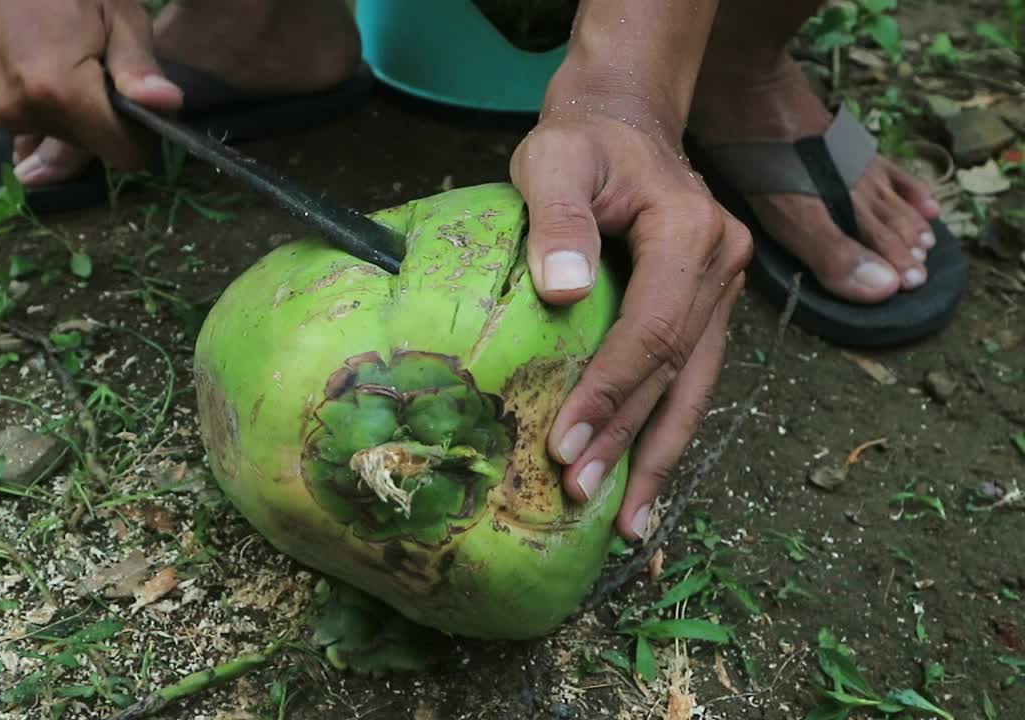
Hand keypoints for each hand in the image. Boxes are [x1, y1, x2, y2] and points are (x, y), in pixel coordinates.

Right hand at [0, 0, 181, 176]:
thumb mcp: (114, 10)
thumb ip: (137, 65)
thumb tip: (169, 105)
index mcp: (61, 93)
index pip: (124, 154)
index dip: (141, 133)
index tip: (139, 101)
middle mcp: (26, 115)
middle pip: (92, 147)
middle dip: (105, 118)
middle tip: (100, 64)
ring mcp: (0, 114)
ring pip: (64, 136)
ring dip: (76, 111)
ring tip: (68, 57)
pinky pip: (36, 122)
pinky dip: (48, 105)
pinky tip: (43, 62)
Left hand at [510, 107, 751, 540]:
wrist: (624, 121)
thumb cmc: (581, 141)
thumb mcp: (552, 159)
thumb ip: (557, 218)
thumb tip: (561, 293)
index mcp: (690, 231)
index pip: (652, 330)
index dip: (610, 393)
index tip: (563, 445)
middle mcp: (722, 266)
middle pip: (676, 372)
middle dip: (630, 441)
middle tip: (581, 497)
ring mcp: (723, 291)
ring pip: (695, 387)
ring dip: (658, 455)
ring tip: (627, 524)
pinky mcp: (708, 308)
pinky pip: (691, 378)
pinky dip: (665, 429)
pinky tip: (643, 478)